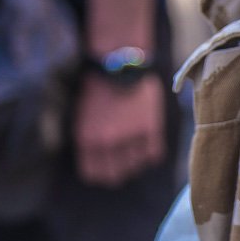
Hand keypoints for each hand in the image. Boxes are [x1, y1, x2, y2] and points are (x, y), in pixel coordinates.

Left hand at [74, 71, 165, 186]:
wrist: (120, 65)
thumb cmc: (99, 90)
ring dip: (135, 160)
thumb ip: (92, 143)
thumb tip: (101, 162)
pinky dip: (150, 152)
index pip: (94, 174)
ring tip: (133, 148)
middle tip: (121, 164)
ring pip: (136, 166)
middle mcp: (109, 142)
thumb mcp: (85, 118)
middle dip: (118, 172)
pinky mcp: (151, 129)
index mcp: (89, 139)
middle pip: (116, 175)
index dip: (99, 175)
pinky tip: (146, 143)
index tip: (104, 171)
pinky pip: (153, 155)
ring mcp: (131, 137)